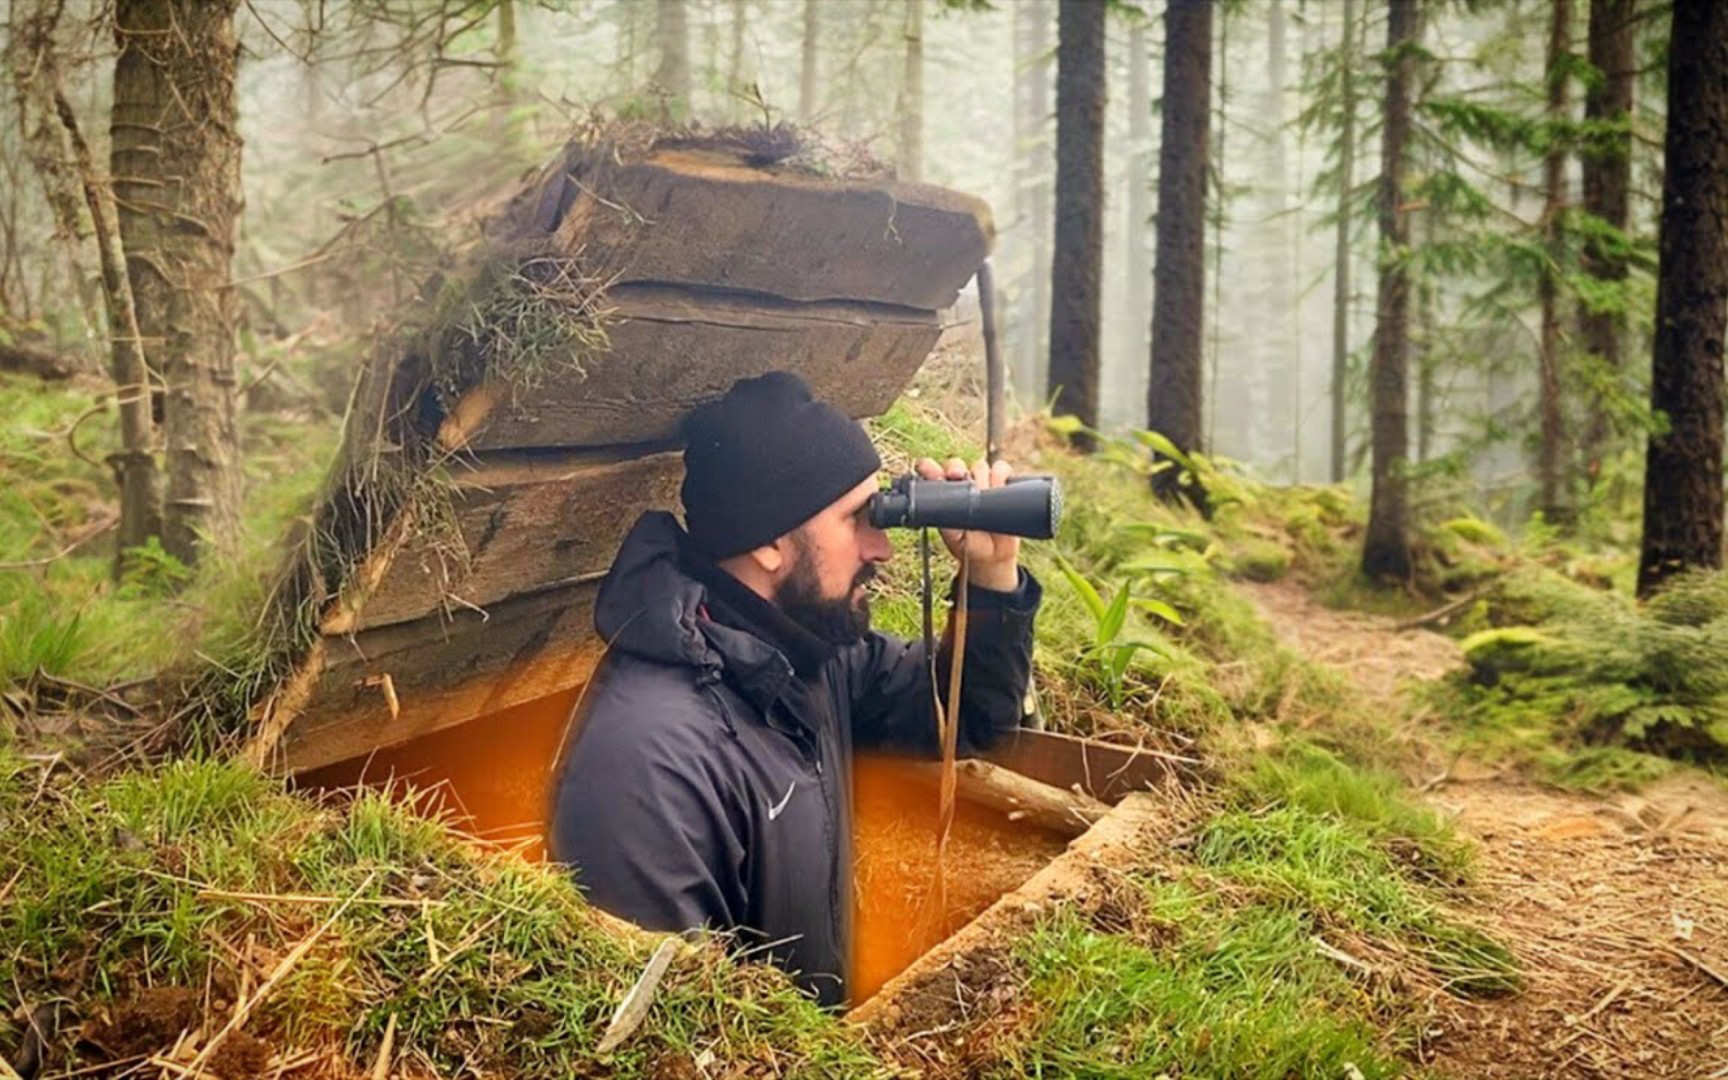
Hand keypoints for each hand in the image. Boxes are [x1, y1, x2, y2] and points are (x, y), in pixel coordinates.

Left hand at [913, 456, 1020, 591]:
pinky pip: (1001, 469)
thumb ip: (945, 518)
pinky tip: (1001, 487)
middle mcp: (961, 485)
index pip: (931, 472)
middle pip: (957, 465)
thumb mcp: (952, 535)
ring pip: (979, 466)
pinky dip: (1002, 474)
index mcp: (943, 495)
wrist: (993, 557)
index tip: (932, 473)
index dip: (930, 468)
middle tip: (957, 476)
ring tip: (985, 493)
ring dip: (981, 475)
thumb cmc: (968, 546)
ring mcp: (981, 483)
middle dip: (956, 468)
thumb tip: (943, 502)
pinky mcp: (1001, 484)